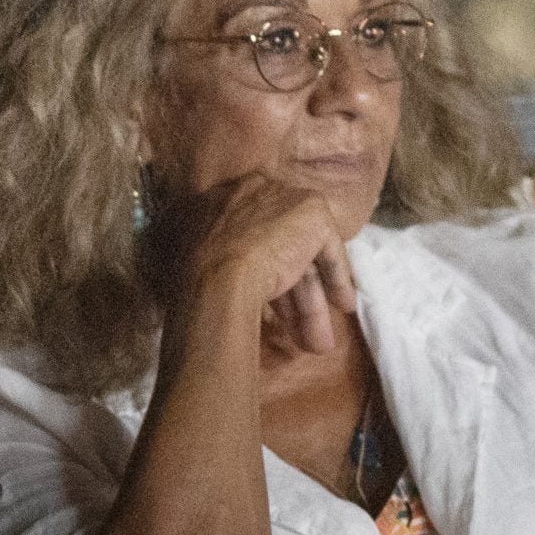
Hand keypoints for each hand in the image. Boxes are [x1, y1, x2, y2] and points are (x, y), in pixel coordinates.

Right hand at [160, 173, 356, 355]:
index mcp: (218, 200)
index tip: (268, 308)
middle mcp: (251, 191)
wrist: (217, 274)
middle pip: (276, 251)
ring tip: (317, 342)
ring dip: (309, 304)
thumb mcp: (192, 261)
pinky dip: (336, 278)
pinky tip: (343, 304)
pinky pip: (327, 248)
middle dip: (289, 298)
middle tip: (296, 335)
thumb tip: (217, 290)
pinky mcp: (311, 211)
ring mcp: (282, 199)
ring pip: (300, 258)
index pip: (248, 240)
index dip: (260, 276)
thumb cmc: (194, 278)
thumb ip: (211, 261)